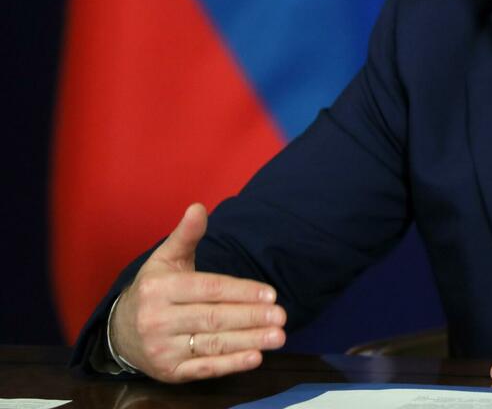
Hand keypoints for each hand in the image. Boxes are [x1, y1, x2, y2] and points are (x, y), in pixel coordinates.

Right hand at [109, 203, 286, 382]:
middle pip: (213, 318)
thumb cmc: (154, 290)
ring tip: (278, 336)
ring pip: (212, 345)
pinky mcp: (169, 373)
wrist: (120, 333)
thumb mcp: (165, 259)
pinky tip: (255, 358)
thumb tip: (198, 207)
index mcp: (159, 289)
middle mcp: (157, 320)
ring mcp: (162, 349)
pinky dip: (231, 364)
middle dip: (251, 317)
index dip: (241, 291)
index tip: (271, 293)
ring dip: (249, 341)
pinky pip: (204, 369)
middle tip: (282, 316)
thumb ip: (186, 235)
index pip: (208, 289)